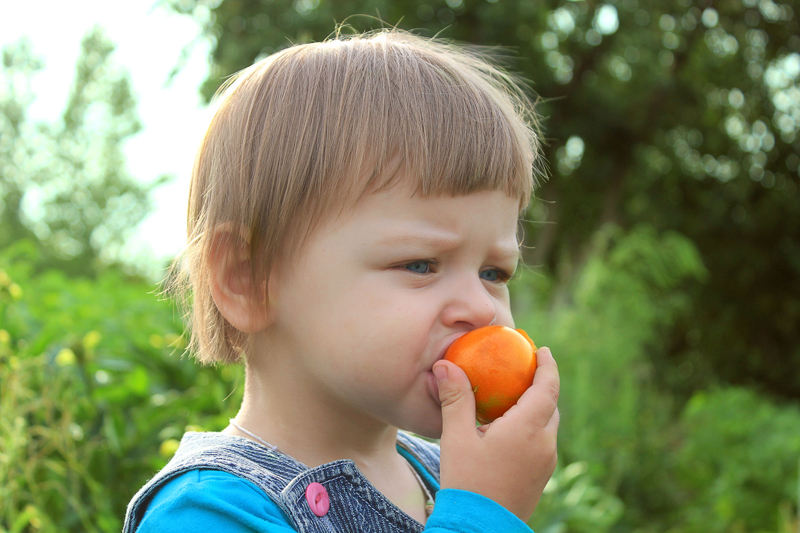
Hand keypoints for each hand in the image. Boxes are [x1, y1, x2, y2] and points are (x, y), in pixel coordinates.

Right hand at [434, 347, 558, 521]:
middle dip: (541, 384)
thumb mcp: (456, 437)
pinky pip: (542, 442)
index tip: (541, 349)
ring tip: (514, 397)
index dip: (547, 365)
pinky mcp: (540, 477)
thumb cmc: (468, 482)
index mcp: (528, 428)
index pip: (547, 387)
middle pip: (551, 404)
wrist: (479, 529)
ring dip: (537, 407)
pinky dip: (532, 426)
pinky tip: (509, 429)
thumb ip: (455, 398)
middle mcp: (544, 444)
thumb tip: (444, 365)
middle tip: (523, 369)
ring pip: (548, 425)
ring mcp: (545, 463)